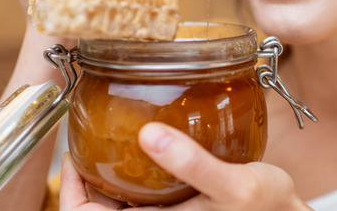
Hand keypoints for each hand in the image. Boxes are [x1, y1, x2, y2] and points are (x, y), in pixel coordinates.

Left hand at [60, 123, 311, 210]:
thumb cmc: (266, 209)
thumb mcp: (234, 187)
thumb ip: (193, 163)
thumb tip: (149, 135)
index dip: (70, 190)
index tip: (74, 154)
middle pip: (98, 206)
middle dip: (86, 175)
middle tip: (90, 136)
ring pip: (118, 198)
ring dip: (109, 170)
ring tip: (112, 133)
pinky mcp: (177, 203)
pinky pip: (141, 189)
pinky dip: (134, 168)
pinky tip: (146, 140)